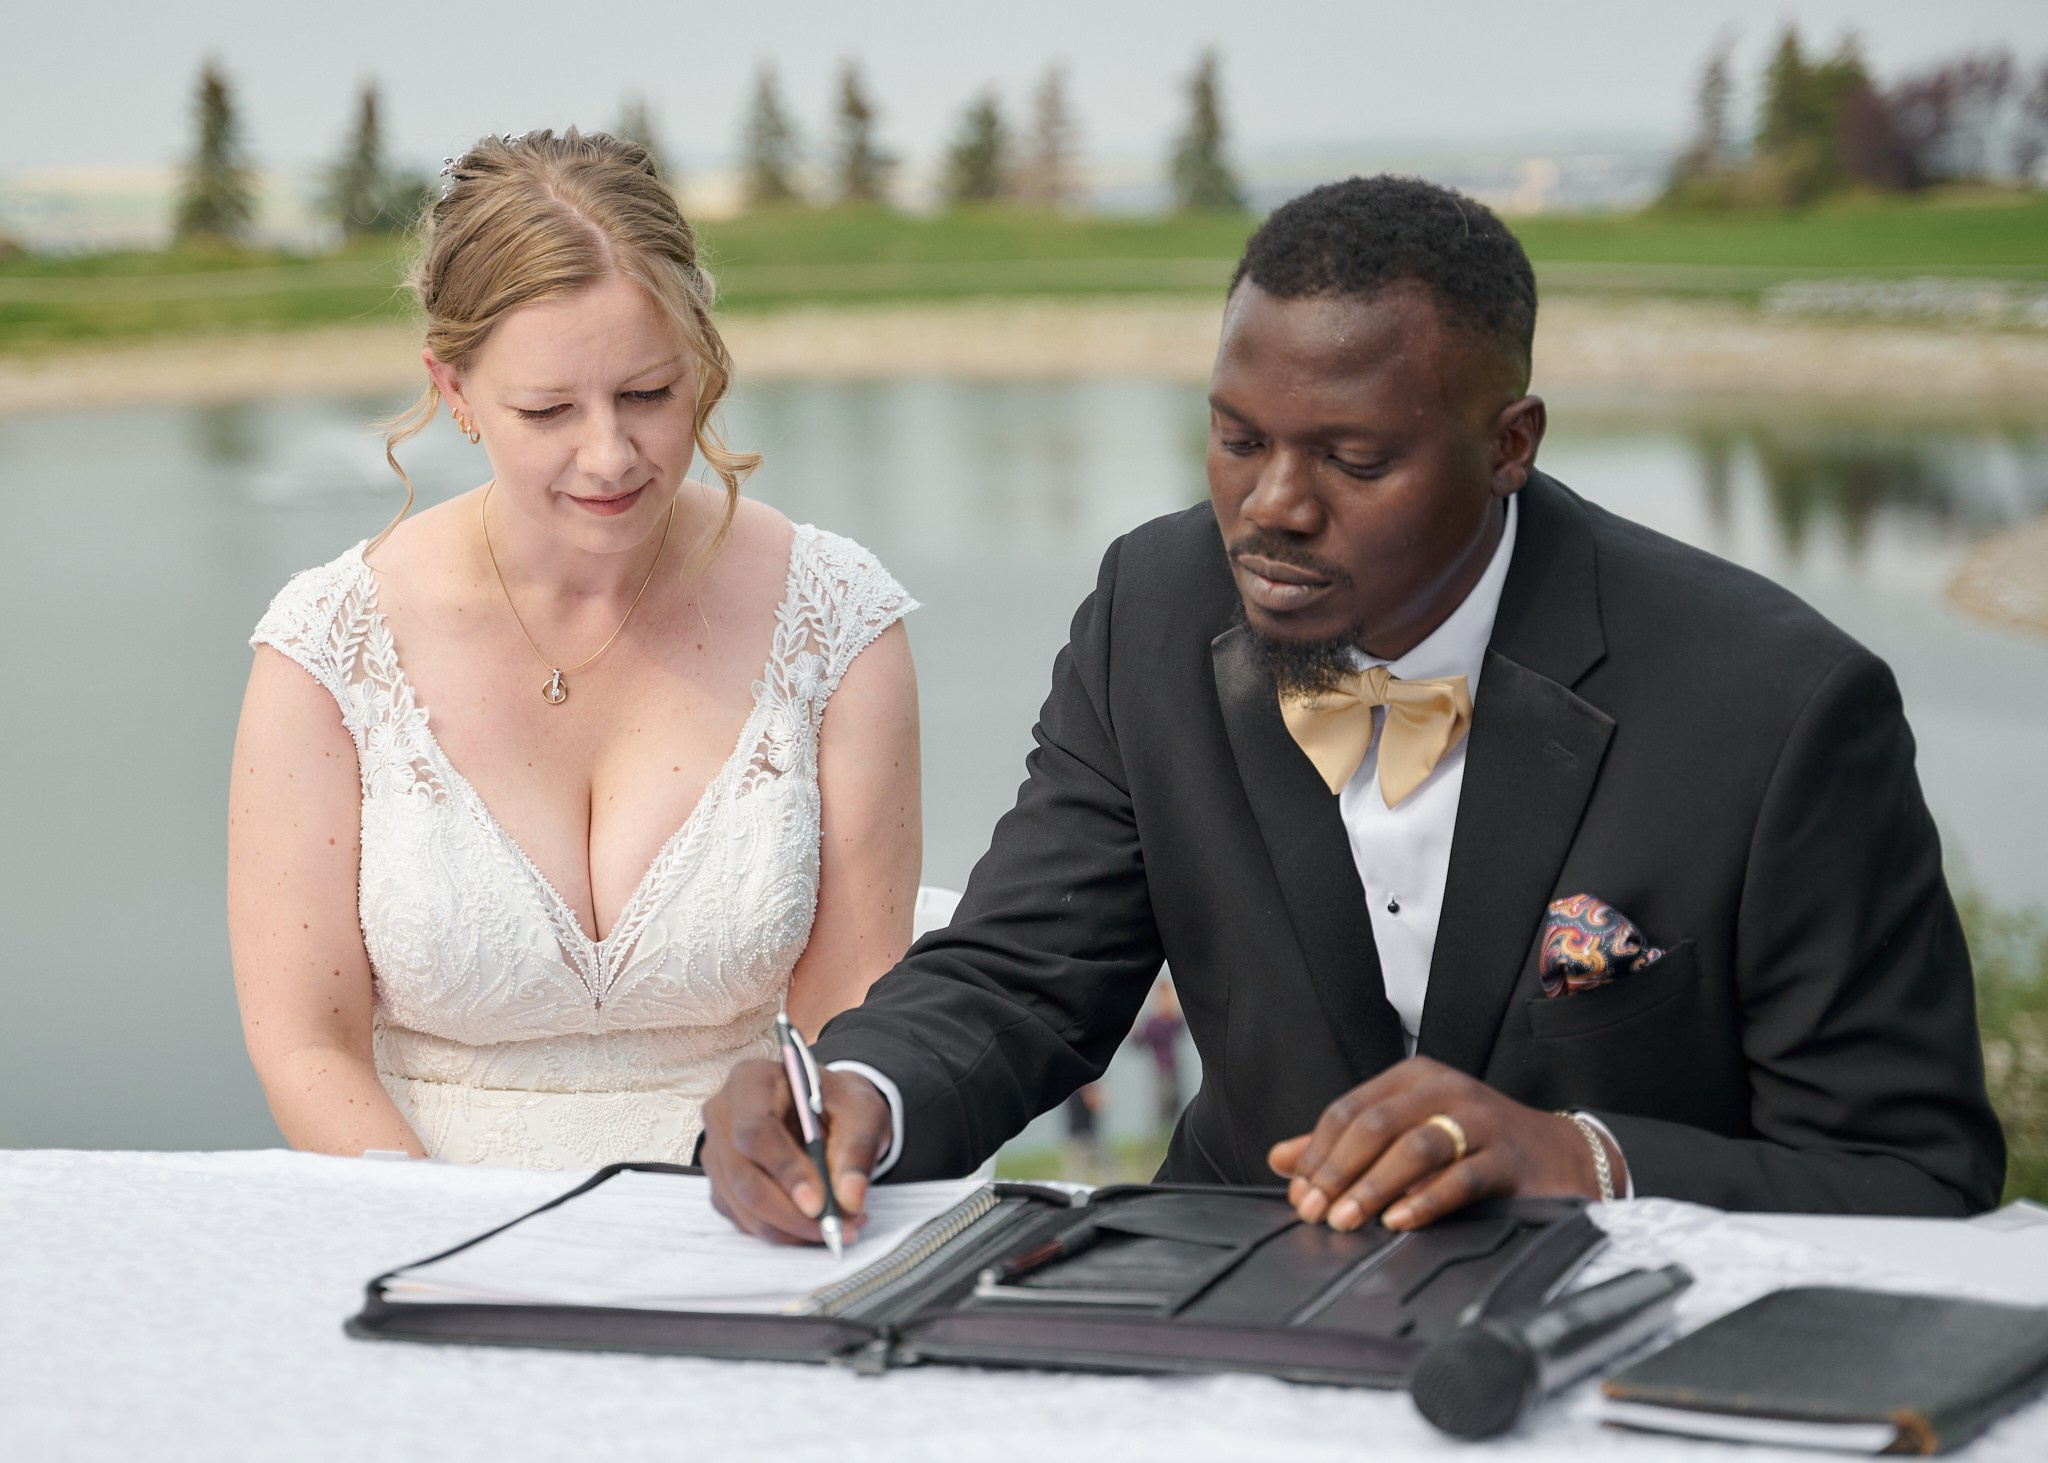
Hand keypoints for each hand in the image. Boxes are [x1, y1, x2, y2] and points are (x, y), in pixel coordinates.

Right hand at [701, 1060, 892, 1245]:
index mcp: (752, 1081)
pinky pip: (746, 1220)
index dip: (785, 1169)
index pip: (755, 1130)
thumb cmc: (839, 1104)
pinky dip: (784, 1232)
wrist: (826, 1111)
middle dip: (793, 1213)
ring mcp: (716, 1153)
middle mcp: (723, 1114)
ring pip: (744, 1207)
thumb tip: (851, 1198)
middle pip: (745, 1177)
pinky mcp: (721, 1185)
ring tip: (841, 1226)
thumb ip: (858, 1150)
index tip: (819, 1203)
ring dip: (793, 1229)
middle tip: (838, 1227)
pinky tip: (817, 1224)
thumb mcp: (862, 1112)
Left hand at [1266, 1057, 1623, 1231]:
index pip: (1349, 1109)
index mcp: (1413, 1079)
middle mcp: (1444, 1090)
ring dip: (1373, 1186)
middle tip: (1314, 1211)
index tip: (1298, 1192)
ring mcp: (1479, 1119)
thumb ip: (1344, 1145)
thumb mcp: (1407, 1133)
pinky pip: (1460, 1177)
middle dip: (1337, 1171)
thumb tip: (1280, 1159)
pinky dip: (1424, 1200)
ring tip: (1346, 1221)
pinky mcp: (1508, 1157)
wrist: (1560, 1156)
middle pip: (1375, 1125)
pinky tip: (1398, 1221)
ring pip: (1414, 1147)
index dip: (1317, 1152)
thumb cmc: (1474, 1144)